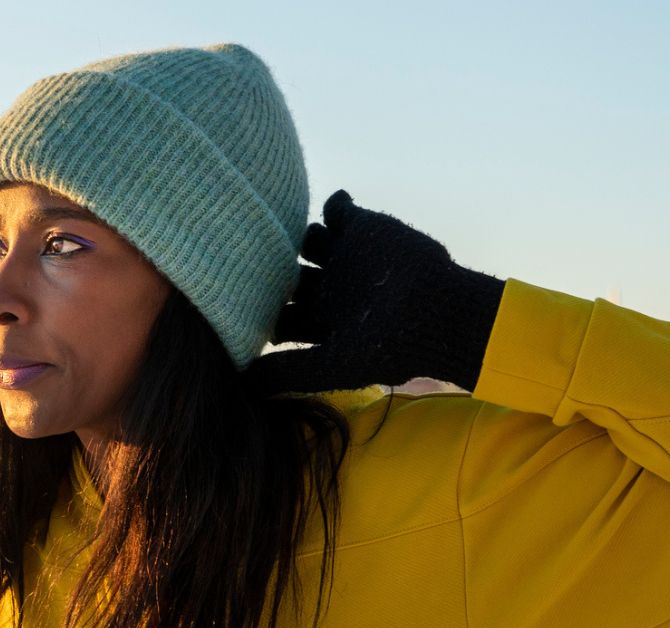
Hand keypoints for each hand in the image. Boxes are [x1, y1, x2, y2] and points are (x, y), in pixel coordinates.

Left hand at [252, 190, 503, 394]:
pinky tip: (324, 208)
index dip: (255, 309)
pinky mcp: (366, 230)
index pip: (277, 312)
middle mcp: (329, 288)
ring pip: (307, 239)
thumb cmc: (389, 347)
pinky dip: (331, 204)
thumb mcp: (333, 365)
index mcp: (319, 321)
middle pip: (286, 273)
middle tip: (240, 259)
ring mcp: (346, 258)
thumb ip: (288, 372)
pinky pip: (338, 209)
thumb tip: (241, 382)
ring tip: (275, 224)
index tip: (230, 305)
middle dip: (267, 268)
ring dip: (295, 234)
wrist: (440, 315)